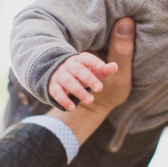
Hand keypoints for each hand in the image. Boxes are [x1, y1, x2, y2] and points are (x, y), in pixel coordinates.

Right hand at [48, 18, 134, 144]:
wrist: (56, 76)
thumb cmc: (80, 74)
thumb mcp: (93, 71)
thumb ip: (103, 70)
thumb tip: (115, 66)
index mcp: (79, 59)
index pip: (87, 58)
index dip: (94, 62)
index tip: (102, 67)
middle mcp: (68, 66)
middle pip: (78, 70)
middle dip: (89, 79)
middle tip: (100, 88)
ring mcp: (59, 76)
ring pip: (68, 82)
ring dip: (79, 91)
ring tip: (91, 100)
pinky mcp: (52, 86)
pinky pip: (56, 92)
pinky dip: (63, 100)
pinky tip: (72, 108)